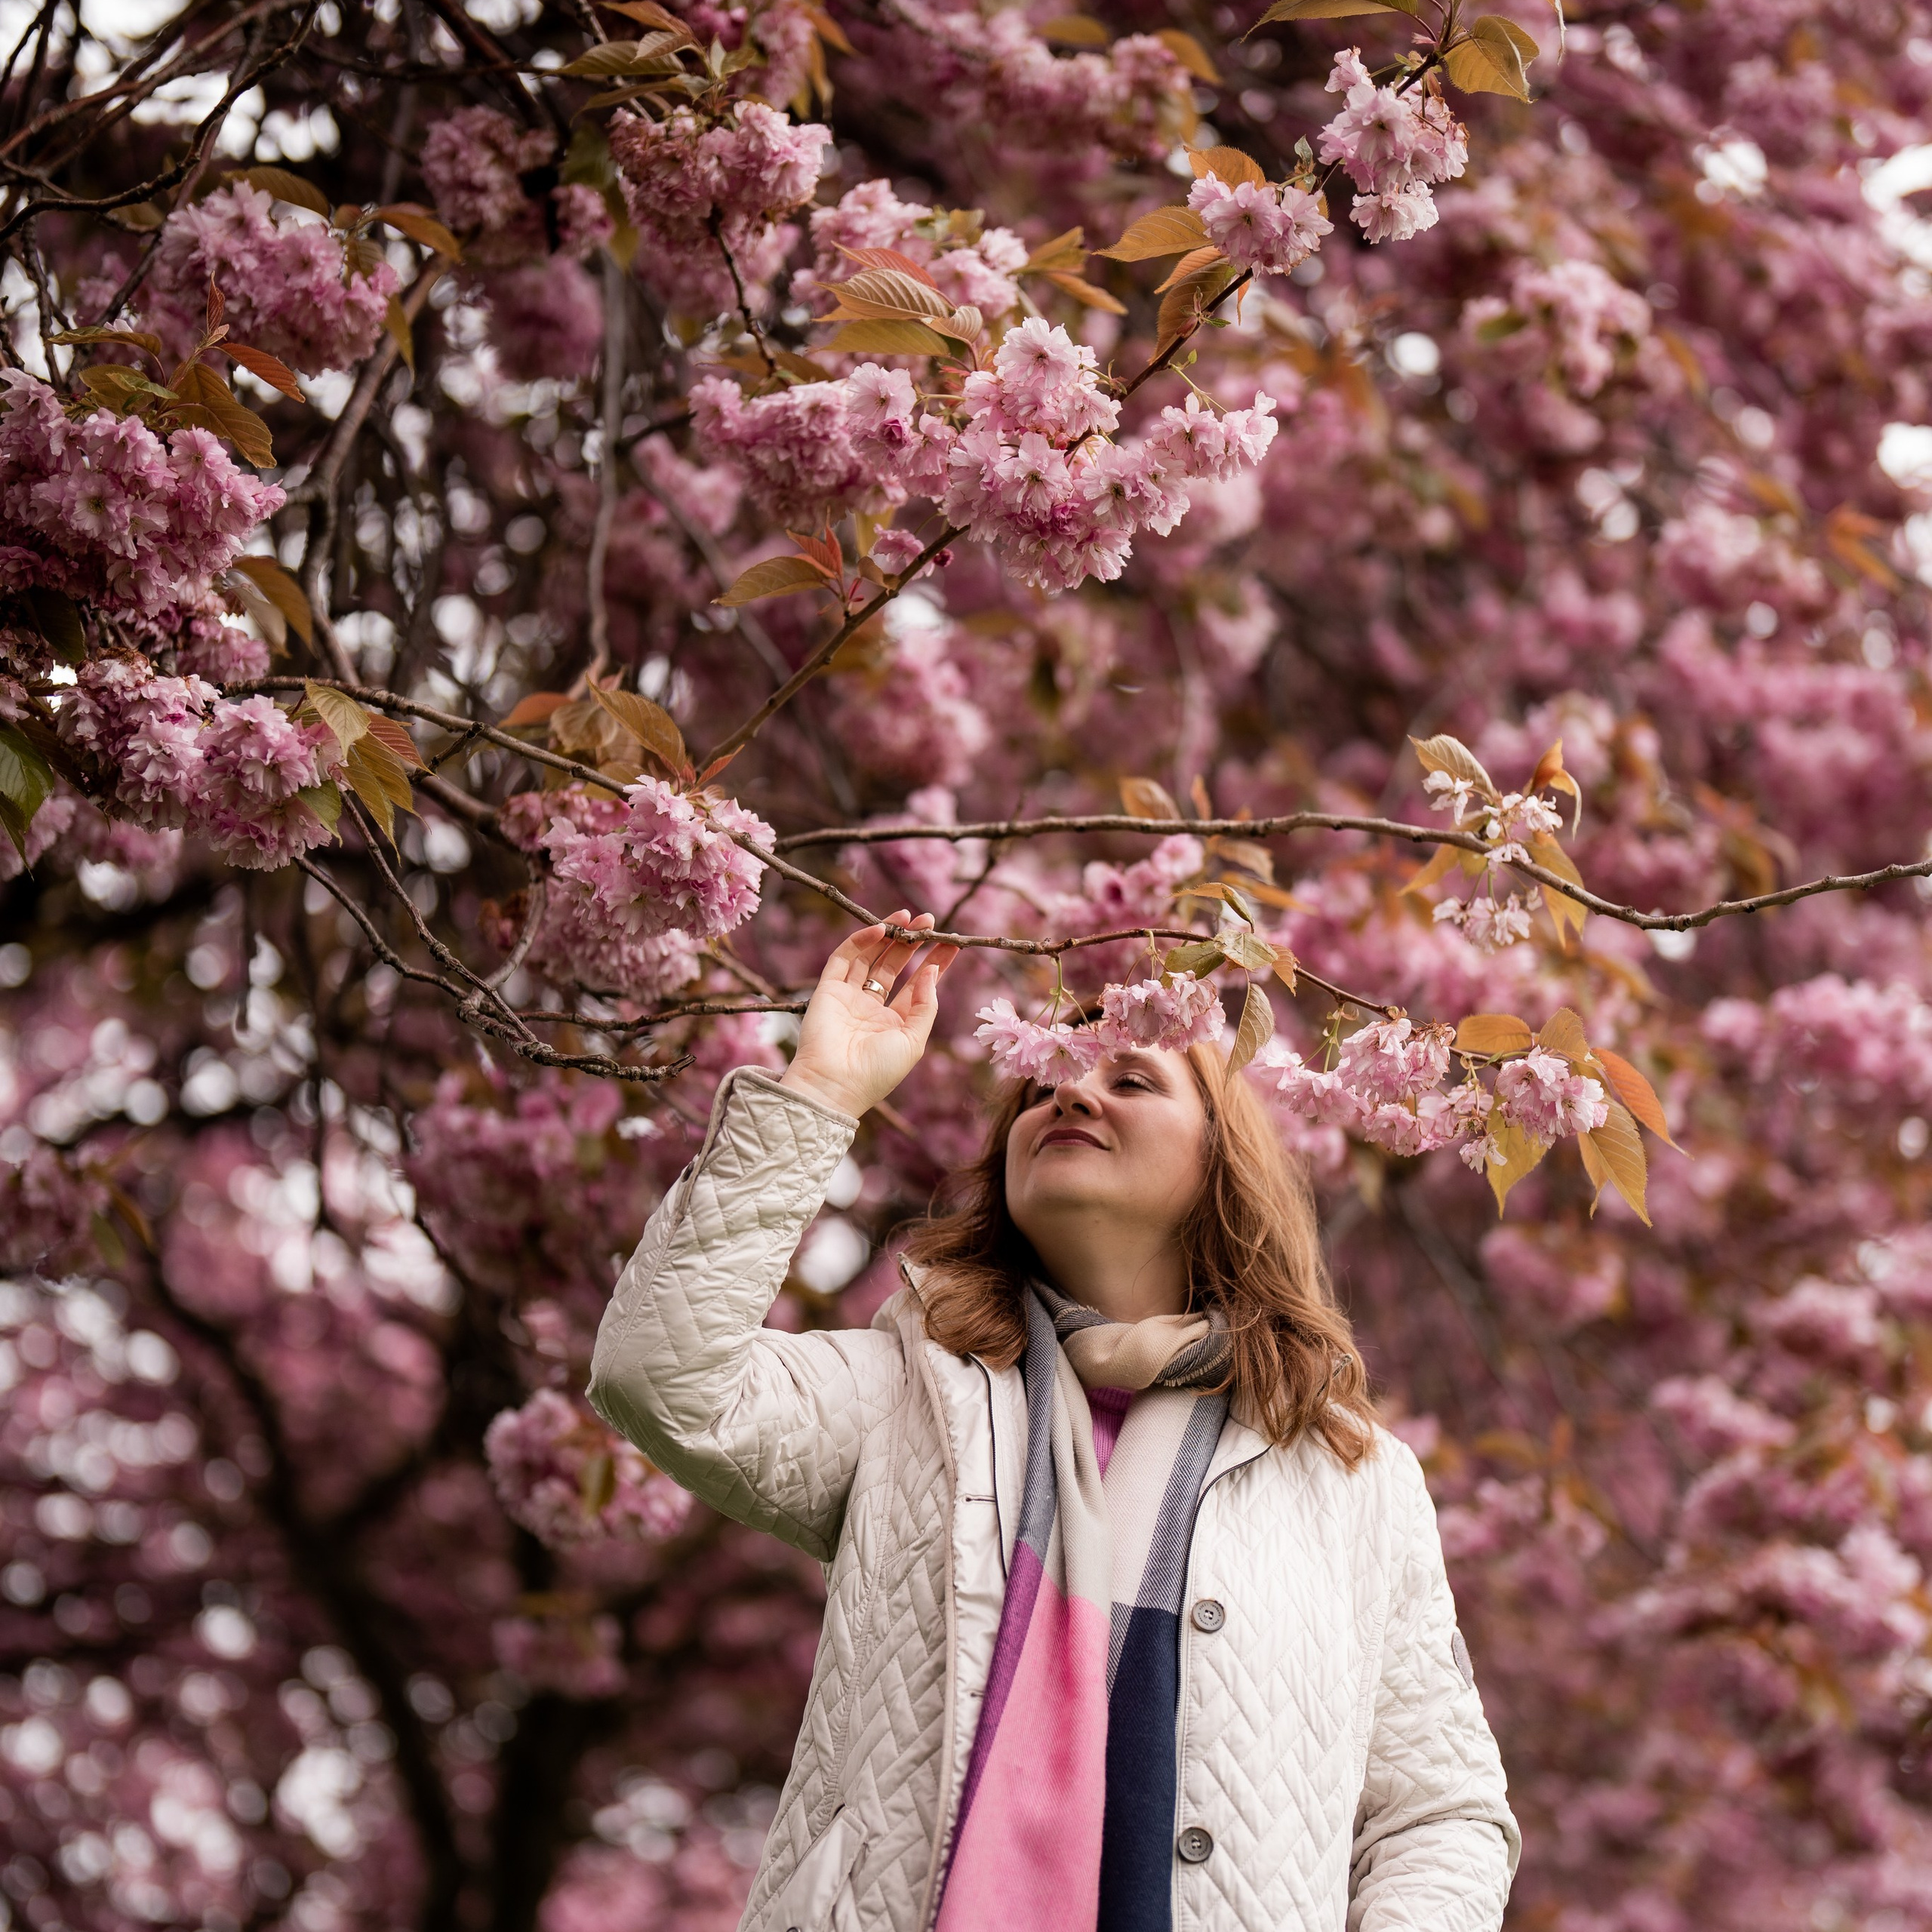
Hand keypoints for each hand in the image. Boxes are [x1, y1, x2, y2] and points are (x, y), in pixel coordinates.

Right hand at [779, 911, 959, 1117]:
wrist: (834, 1086)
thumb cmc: (877, 1072)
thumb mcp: (914, 1041)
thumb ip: (925, 1005)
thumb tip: (931, 970)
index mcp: (895, 1022)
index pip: (918, 984)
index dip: (935, 962)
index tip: (952, 942)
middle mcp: (872, 1007)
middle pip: (895, 965)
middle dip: (912, 942)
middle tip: (929, 920)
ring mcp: (849, 996)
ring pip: (871, 956)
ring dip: (888, 934)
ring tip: (907, 916)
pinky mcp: (827, 989)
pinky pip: (844, 958)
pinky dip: (860, 941)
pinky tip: (880, 929)